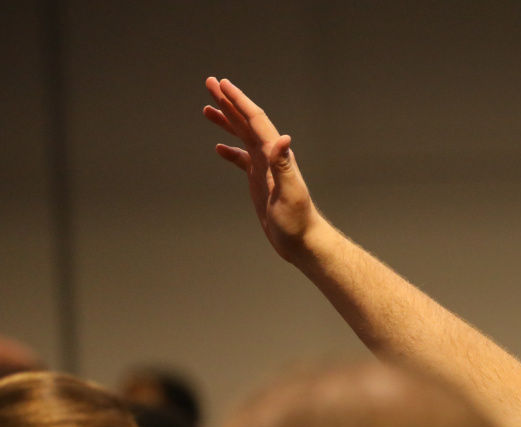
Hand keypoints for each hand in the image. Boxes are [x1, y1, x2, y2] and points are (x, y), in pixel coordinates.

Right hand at [204, 77, 322, 261]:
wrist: (303, 241)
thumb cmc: (298, 222)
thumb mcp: (290, 193)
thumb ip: (284, 166)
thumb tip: (284, 139)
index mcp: (276, 155)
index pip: (255, 120)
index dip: (238, 101)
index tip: (222, 84)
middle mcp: (271, 157)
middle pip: (247, 122)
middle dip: (229, 102)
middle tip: (210, 83)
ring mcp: (265, 169)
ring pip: (243, 137)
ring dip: (227, 121)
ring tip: (208, 108)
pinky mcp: (261, 182)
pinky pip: (243, 160)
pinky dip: (231, 151)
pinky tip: (219, 148)